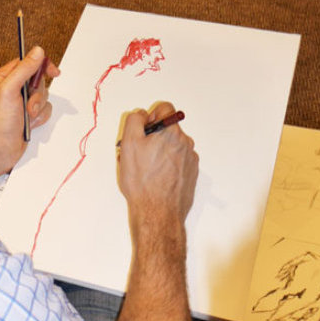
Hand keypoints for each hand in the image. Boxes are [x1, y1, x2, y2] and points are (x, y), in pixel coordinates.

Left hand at [0, 46, 59, 173]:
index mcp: (4, 78)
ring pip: (43, 96)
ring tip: (27, 116)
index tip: (52, 71)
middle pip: (39, 81)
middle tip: (28, 104)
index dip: (41, 66)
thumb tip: (37, 52)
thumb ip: (24, 69)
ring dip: (38, 107)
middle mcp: (13, 89)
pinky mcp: (29, 114)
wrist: (0, 148)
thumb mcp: (10, 89)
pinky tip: (29, 123)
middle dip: (37, 94)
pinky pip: (45, 109)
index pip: (27, 62)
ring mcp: (22, 102)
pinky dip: (40, 117)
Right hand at [117, 102, 198, 229]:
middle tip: (139, 155)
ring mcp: (190, 160)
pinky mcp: (191, 174)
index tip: (143, 132)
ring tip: (146, 170)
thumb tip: (142, 115)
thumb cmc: (142, 181)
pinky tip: (156, 179)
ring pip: (172, 146)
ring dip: (160, 152)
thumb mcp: (128, 144)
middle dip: (153, 137)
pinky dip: (167, 165)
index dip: (150, 116)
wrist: (158, 212)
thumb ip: (135, 120)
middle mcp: (186, 143)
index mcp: (172, 133)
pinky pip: (177, 161)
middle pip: (168, 129)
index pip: (165, 108)